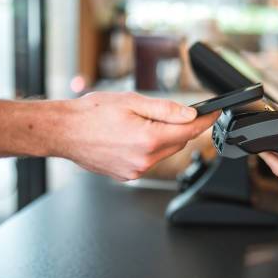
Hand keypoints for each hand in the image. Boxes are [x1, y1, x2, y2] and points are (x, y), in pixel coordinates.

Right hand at [58, 92, 218, 180]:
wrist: (63, 131)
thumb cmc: (91, 114)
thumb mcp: (132, 101)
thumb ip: (164, 109)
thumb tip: (190, 115)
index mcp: (148, 139)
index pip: (189, 131)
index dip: (205, 122)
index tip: (214, 114)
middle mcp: (144, 160)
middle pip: (178, 143)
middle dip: (181, 127)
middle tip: (172, 112)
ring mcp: (136, 170)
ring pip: (164, 152)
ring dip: (164, 138)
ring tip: (143, 122)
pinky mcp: (128, 175)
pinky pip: (149, 160)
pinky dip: (150, 148)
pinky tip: (133, 136)